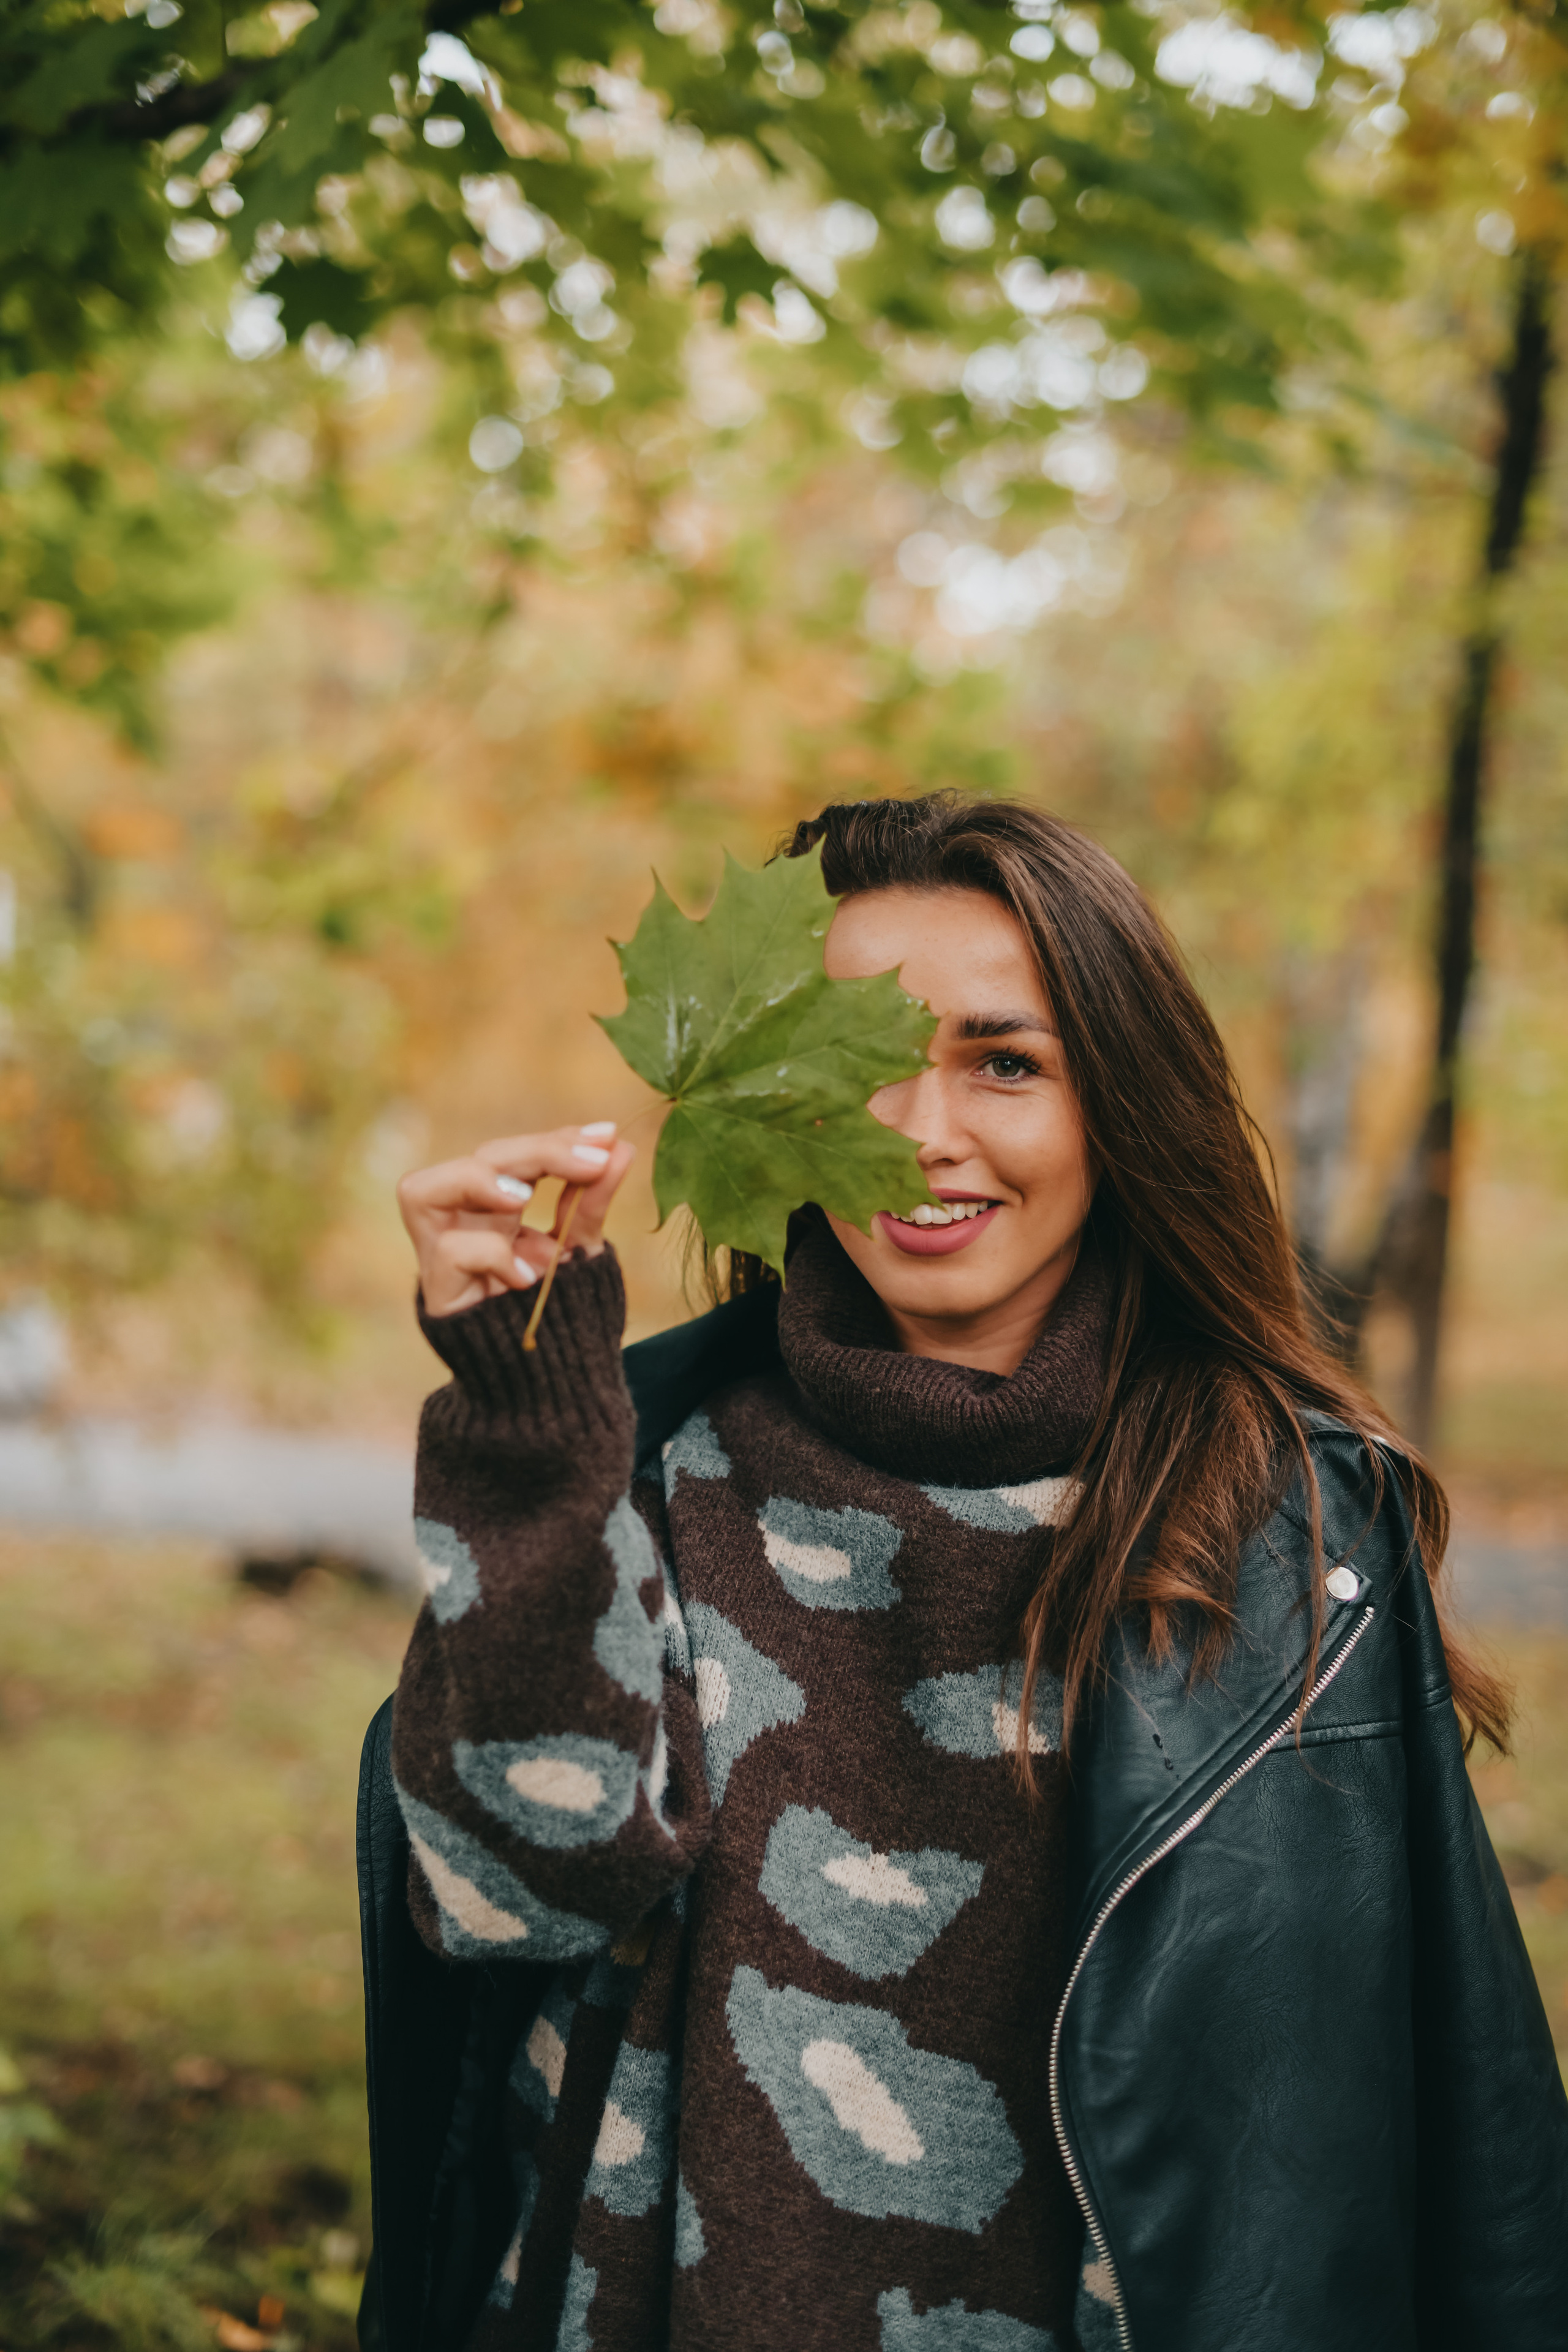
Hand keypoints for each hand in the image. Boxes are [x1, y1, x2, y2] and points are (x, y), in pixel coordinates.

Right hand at [397, 1122, 635, 1317]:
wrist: (552, 1390)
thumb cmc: (562, 1317)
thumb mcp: (582, 1250)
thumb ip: (591, 1201)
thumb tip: (620, 1145)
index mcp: (494, 1210)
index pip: (511, 1154)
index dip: (554, 1140)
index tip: (606, 1136)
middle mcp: (462, 1226)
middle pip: (476, 1160)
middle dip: (536, 1151)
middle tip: (591, 1162)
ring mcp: (441, 1259)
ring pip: (421, 1191)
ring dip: (479, 1181)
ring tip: (527, 1197)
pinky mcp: (438, 1297)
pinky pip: (448, 1253)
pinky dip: (492, 1254)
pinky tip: (530, 1276)